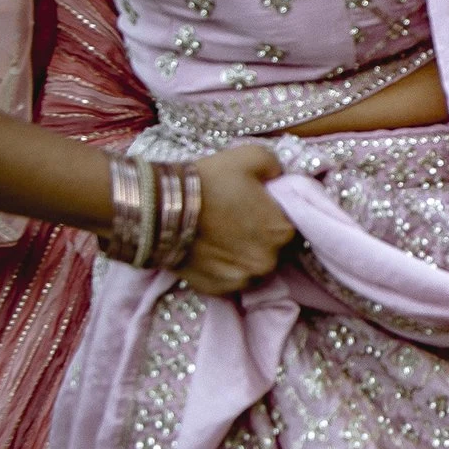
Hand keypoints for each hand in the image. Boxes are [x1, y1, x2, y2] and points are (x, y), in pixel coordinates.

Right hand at [179, 145, 297, 295]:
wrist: (160, 208)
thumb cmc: (209, 181)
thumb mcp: (251, 157)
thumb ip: (275, 166)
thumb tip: (279, 175)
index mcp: (283, 231)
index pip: (289, 226)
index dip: (272, 216)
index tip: (253, 209)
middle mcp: (270, 261)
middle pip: (273, 250)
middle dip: (259, 238)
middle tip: (235, 223)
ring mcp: (244, 279)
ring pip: (252, 267)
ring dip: (243, 256)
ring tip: (221, 239)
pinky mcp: (219, 290)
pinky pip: (229, 281)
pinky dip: (223, 270)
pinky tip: (210, 253)